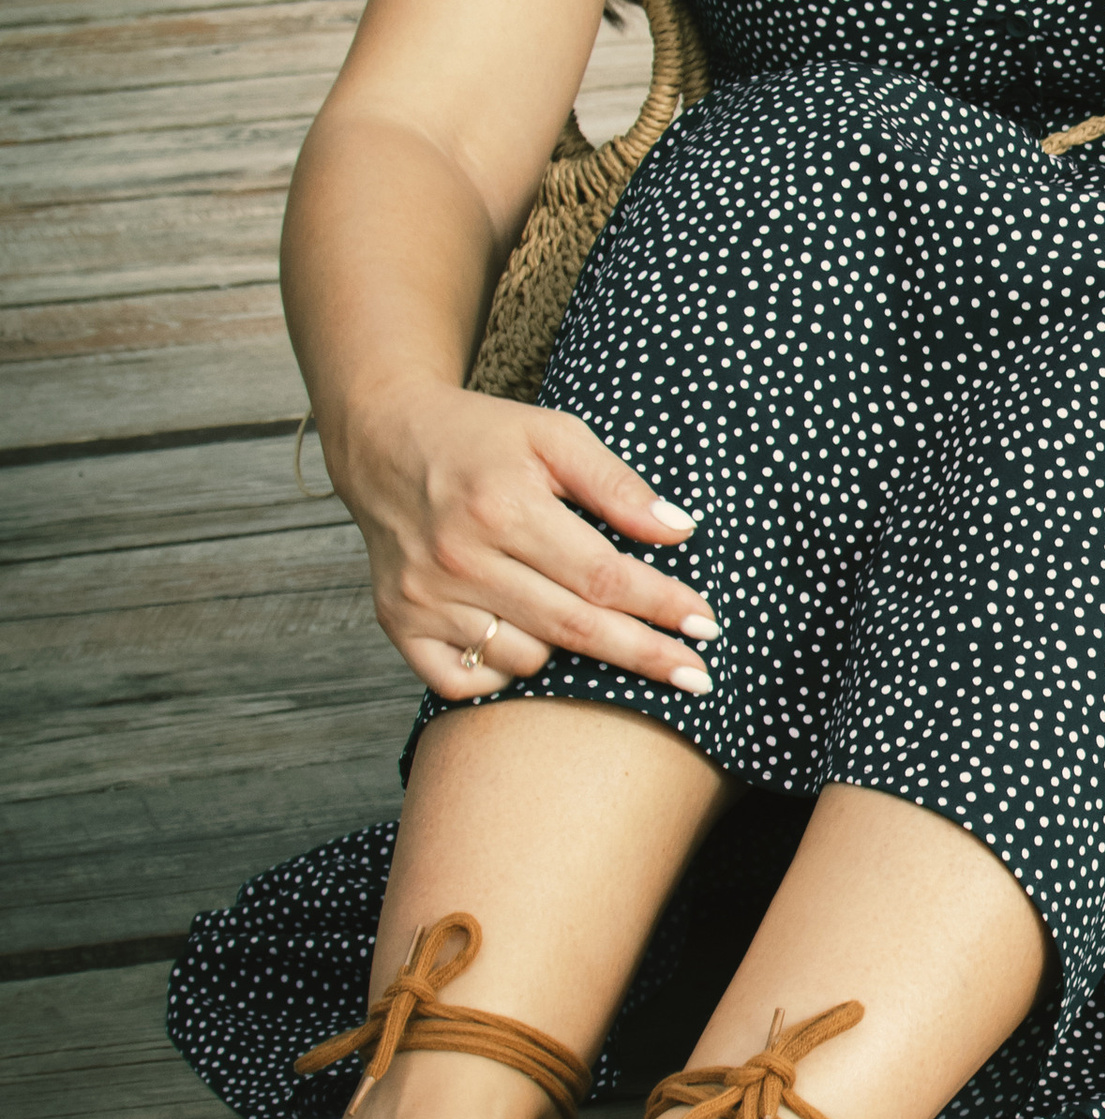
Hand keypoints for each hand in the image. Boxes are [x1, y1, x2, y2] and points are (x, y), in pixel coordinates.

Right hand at [321, 379, 721, 702]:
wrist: (384, 439)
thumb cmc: (483, 438)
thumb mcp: (554, 436)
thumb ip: (617, 485)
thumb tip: (680, 532)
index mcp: (504, 508)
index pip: (602, 575)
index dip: (661, 605)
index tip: (706, 625)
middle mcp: (460, 559)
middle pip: (573, 628)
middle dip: (644, 655)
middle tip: (699, 677)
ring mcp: (425, 597)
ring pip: (524, 660)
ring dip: (566, 652)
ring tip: (576, 614)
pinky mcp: (398, 623)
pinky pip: (465, 682)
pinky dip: (501, 674)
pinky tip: (520, 640)